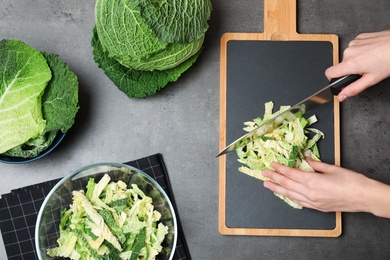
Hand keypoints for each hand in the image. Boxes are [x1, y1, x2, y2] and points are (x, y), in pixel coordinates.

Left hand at [262, 159, 389, 216]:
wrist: (364, 197)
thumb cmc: (352, 182)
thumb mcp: (333, 168)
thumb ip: (316, 164)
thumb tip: (306, 159)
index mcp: (312, 181)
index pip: (291, 174)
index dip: (280, 169)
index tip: (272, 164)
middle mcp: (310, 193)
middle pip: (287, 185)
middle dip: (274, 178)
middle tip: (264, 174)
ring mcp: (313, 202)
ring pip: (290, 195)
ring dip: (278, 189)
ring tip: (267, 185)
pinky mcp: (317, 207)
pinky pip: (299, 202)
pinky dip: (290, 197)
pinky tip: (284, 195)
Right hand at [325, 30, 389, 101]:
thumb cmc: (389, 60)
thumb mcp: (372, 80)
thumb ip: (353, 89)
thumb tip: (342, 96)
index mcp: (351, 63)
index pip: (329, 73)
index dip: (333, 79)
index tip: (341, 81)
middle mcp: (349, 51)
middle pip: (341, 65)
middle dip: (350, 69)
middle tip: (365, 71)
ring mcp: (354, 42)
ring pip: (348, 56)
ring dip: (356, 60)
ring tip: (371, 60)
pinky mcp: (360, 37)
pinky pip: (355, 47)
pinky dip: (361, 51)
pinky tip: (372, 52)